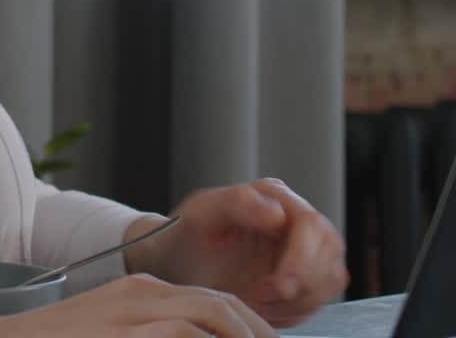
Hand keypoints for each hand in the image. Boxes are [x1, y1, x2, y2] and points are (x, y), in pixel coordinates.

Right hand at [0, 273, 277, 336]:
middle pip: (222, 306)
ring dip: (243, 337)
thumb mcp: (108, 332)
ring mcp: (134, 313)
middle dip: (257, 332)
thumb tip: (189, 336)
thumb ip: (144, 333)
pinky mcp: (126, 334)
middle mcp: (143, 294)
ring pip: (213, 316)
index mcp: (139, 291)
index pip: (212, 302)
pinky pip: (186, 334)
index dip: (247, 327)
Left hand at [125, 178, 348, 327]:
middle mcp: (294, 220)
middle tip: (265, 299)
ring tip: (260, 303)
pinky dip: (297, 310)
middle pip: (328, 252)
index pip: (310, 225)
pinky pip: (319, 298)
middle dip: (304, 283)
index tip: (279, 285)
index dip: (301, 258)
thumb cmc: (184, 234)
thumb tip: (277, 213)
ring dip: (301, 299)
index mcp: (274, 196)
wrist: (175, 262)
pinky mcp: (301, 277)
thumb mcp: (200, 214)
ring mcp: (301, 249)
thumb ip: (236, 204)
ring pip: (330, 277)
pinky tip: (265, 308)